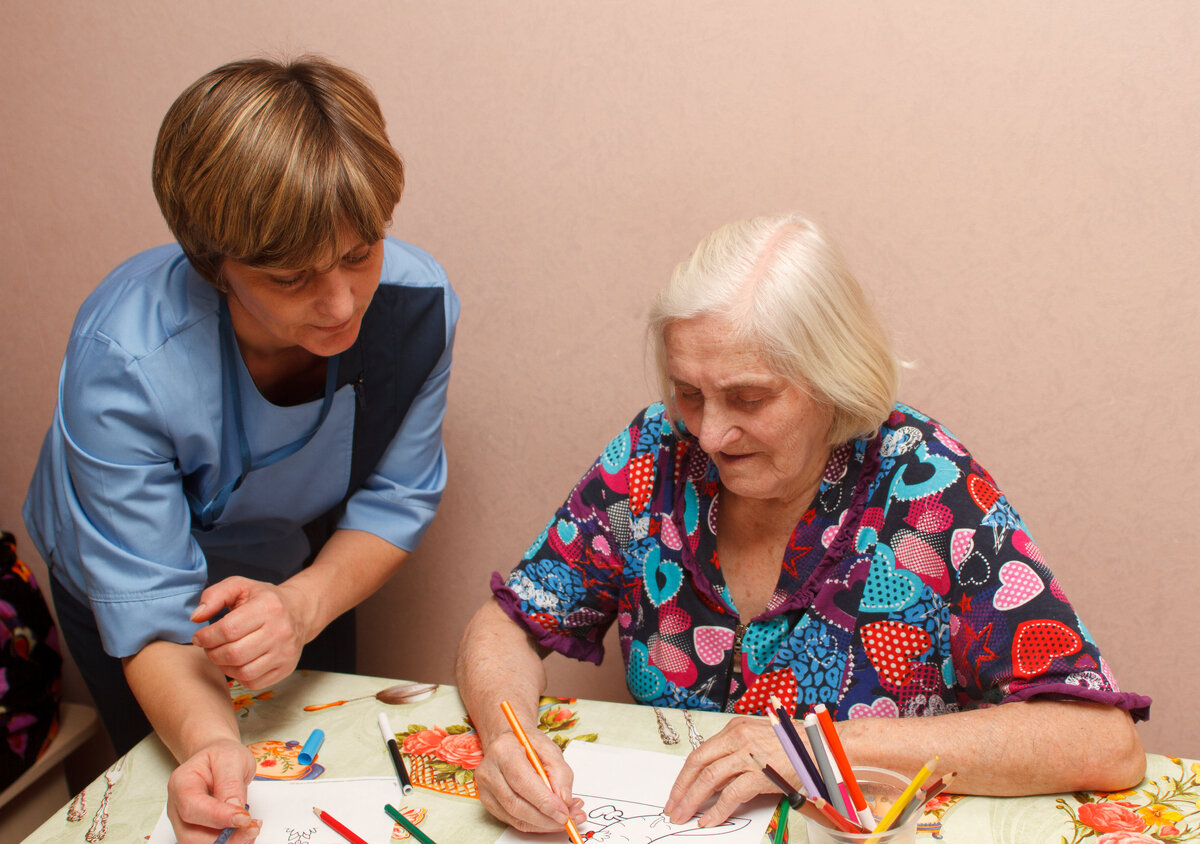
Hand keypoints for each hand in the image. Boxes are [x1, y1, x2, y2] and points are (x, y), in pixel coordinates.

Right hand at [167, 739, 259, 843]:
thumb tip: (235, 810)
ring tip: (251, 831)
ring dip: (227, 843)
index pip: (193, 806)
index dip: (218, 817)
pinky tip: (244, 834)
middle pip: (190, 835)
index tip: (244, 819)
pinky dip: (228, 843)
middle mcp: (178, 807)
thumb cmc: (221, 757)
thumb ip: (231, 784)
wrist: (217, 759)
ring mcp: (184, 823)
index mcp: (182, 783)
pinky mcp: (196, 833)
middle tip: (252, 829)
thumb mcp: (231, 759)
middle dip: (224, 839)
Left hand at [191, 576, 313, 688]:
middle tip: (209, 647)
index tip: (199, 637)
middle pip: (234, 654)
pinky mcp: (286, 668)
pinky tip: (237, 662)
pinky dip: (238, 675)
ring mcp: (285, 652)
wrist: (298, 612)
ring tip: (221, 654)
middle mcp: (281, 631)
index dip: (206, 637)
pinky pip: (253, 682)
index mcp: (268, 607)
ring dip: (223, 666)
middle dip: (212, 653)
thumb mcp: (239, 586)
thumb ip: (214, 595)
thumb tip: (196, 617)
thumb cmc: (263, 599)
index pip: (229, 629)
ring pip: (243, 671)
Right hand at [474, 728, 585, 831]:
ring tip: (562, 819)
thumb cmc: (528, 744)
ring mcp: (485, 789)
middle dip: (545, 818)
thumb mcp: (550, 749)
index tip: (564, 812)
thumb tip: (564, 800)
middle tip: (567, 819)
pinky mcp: (488, 802)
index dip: (544, 801)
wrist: (509, 742)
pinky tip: (548, 819)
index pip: (522, 781)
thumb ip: (561, 773)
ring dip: (542, 824)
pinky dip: (534, 824)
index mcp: (504, 751)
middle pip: (516, 804)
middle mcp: (489, 771)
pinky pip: (512, 821)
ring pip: (514, 817)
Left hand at [664, 715, 792, 826]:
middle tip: (672, 807)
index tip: (676, 791)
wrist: (822, 748)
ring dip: (692, 800)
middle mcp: (738, 738)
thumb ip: (736, 755)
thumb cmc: (794, 747)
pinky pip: (731, 795)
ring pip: (709, 778)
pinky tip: (708, 821)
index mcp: (735, 728)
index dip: (685, 775)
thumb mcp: (758, 741)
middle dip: (681, 787)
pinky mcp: (760, 773)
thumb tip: (714, 780)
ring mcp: (748, 755)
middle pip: (698, 763)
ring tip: (682, 816)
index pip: (701, 752)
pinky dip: (717, 810)